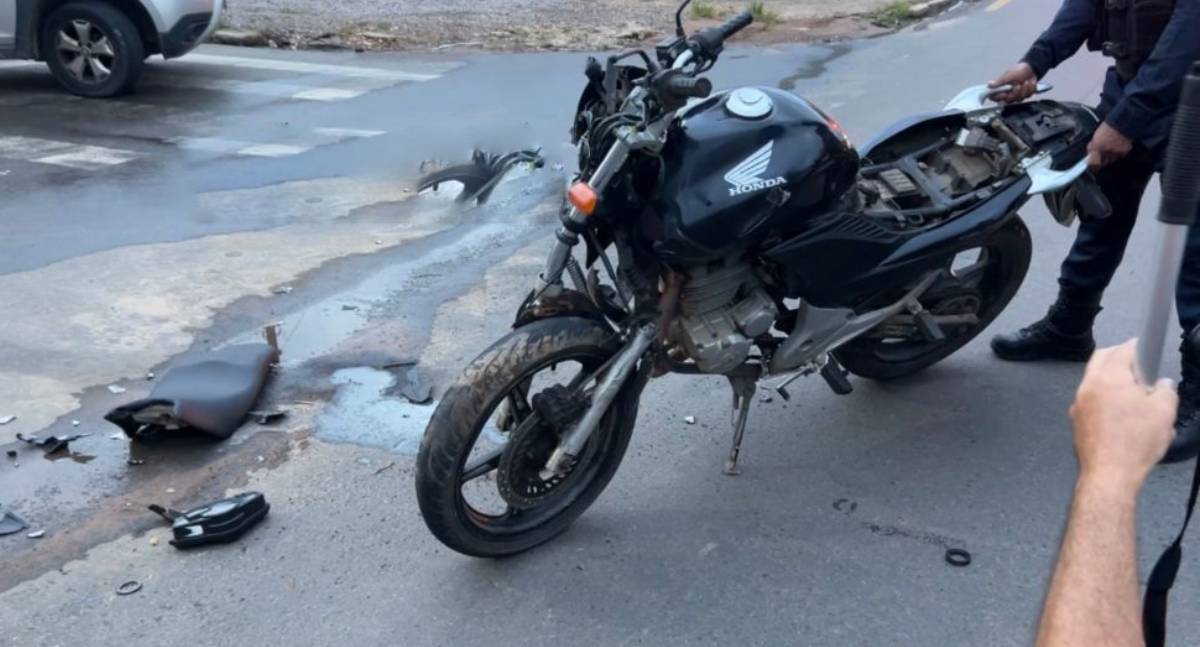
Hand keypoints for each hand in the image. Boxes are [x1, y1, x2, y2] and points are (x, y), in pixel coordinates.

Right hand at [988, 62, 1037, 103]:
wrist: (1031, 68)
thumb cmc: (1018, 70)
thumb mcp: (1008, 76)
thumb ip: (999, 82)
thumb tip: (989, 85)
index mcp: (1001, 88)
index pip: (994, 98)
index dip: (999, 97)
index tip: (1004, 93)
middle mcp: (1008, 93)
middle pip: (1009, 100)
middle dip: (1015, 93)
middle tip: (1018, 85)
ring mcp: (1017, 95)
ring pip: (1019, 99)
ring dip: (1024, 89)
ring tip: (1025, 82)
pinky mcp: (1025, 94)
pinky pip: (1028, 96)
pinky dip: (1030, 88)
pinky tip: (1030, 83)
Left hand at [1070, 340, 1176, 488]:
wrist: (1109, 474)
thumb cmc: (1137, 440)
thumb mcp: (1164, 412)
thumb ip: (1165, 391)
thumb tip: (1162, 384)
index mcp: (1108, 377)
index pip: (1121, 350)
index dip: (1135, 345)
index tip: (1144, 346)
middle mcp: (1088, 386)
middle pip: (1101, 359)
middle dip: (1118, 355)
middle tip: (1137, 363)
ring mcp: (1078, 404)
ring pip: (1093, 379)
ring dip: (1110, 377)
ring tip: (1132, 390)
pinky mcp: (1076, 421)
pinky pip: (1090, 399)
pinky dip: (1104, 396)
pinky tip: (1121, 412)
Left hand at [1086, 123, 1133, 168]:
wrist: (1123, 122)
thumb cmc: (1108, 128)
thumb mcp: (1095, 137)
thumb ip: (1091, 147)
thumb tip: (1089, 155)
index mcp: (1097, 148)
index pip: (1093, 164)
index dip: (1092, 166)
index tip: (1092, 165)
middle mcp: (1106, 152)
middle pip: (1103, 163)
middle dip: (1102, 160)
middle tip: (1102, 154)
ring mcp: (1116, 153)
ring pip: (1112, 160)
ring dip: (1110, 157)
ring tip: (1111, 147)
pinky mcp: (1125, 152)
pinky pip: (1120, 156)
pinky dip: (1119, 153)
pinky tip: (1118, 145)